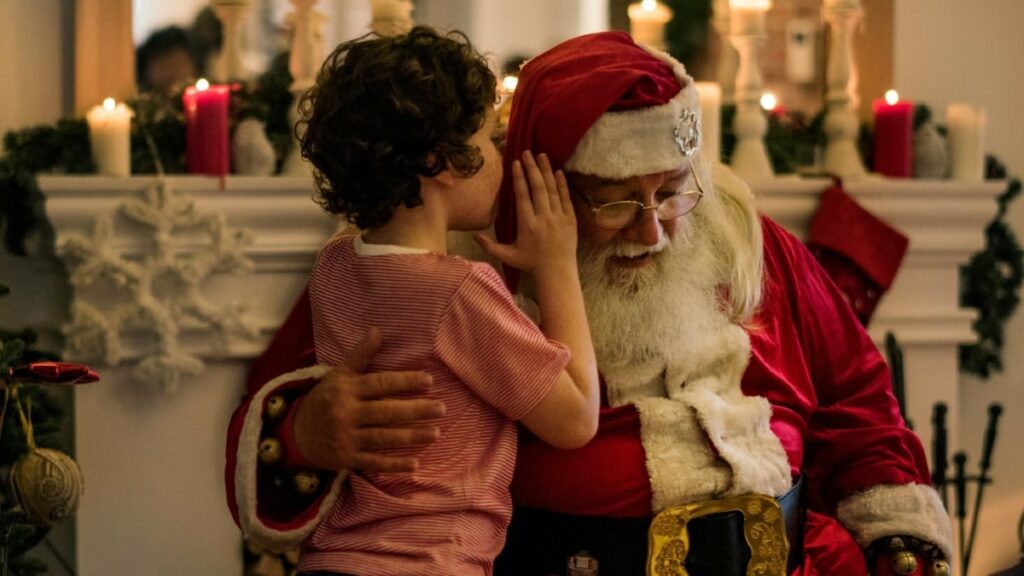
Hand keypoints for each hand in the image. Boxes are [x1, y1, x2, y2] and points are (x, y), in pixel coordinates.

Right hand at [292, 327, 444, 472]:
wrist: (296, 433)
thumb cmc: (325, 399)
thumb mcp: (338, 374)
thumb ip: (360, 355)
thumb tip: (377, 330)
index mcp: (346, 390)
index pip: (380, 384)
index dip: (405, 382)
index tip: (429, 381)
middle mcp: (346, 413)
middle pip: (386, 412)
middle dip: (416, 410)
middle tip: (442, 409)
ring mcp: (346, 438)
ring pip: (383, 438)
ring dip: (412, 437)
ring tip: (436, 432)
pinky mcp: (346, 460)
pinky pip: (373, 463)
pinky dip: (394, 465)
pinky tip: (415, 464)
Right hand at [475, 150, 576, 276]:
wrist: (557, 272)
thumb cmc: (530, 264)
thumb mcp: (508, 256)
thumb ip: (490, 247)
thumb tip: (473, 236)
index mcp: (527, 225)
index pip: (523, 196)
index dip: (519, 178)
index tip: (516, 163)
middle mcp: (544, 218)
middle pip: (537, 188)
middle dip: (532, 168)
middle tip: (527, 152)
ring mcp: (559, 218)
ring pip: (552, 190)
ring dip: (546, 171)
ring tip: (542, 155)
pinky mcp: (570, 219)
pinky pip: (565, 198)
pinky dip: (561, 184)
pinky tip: (557, 172)